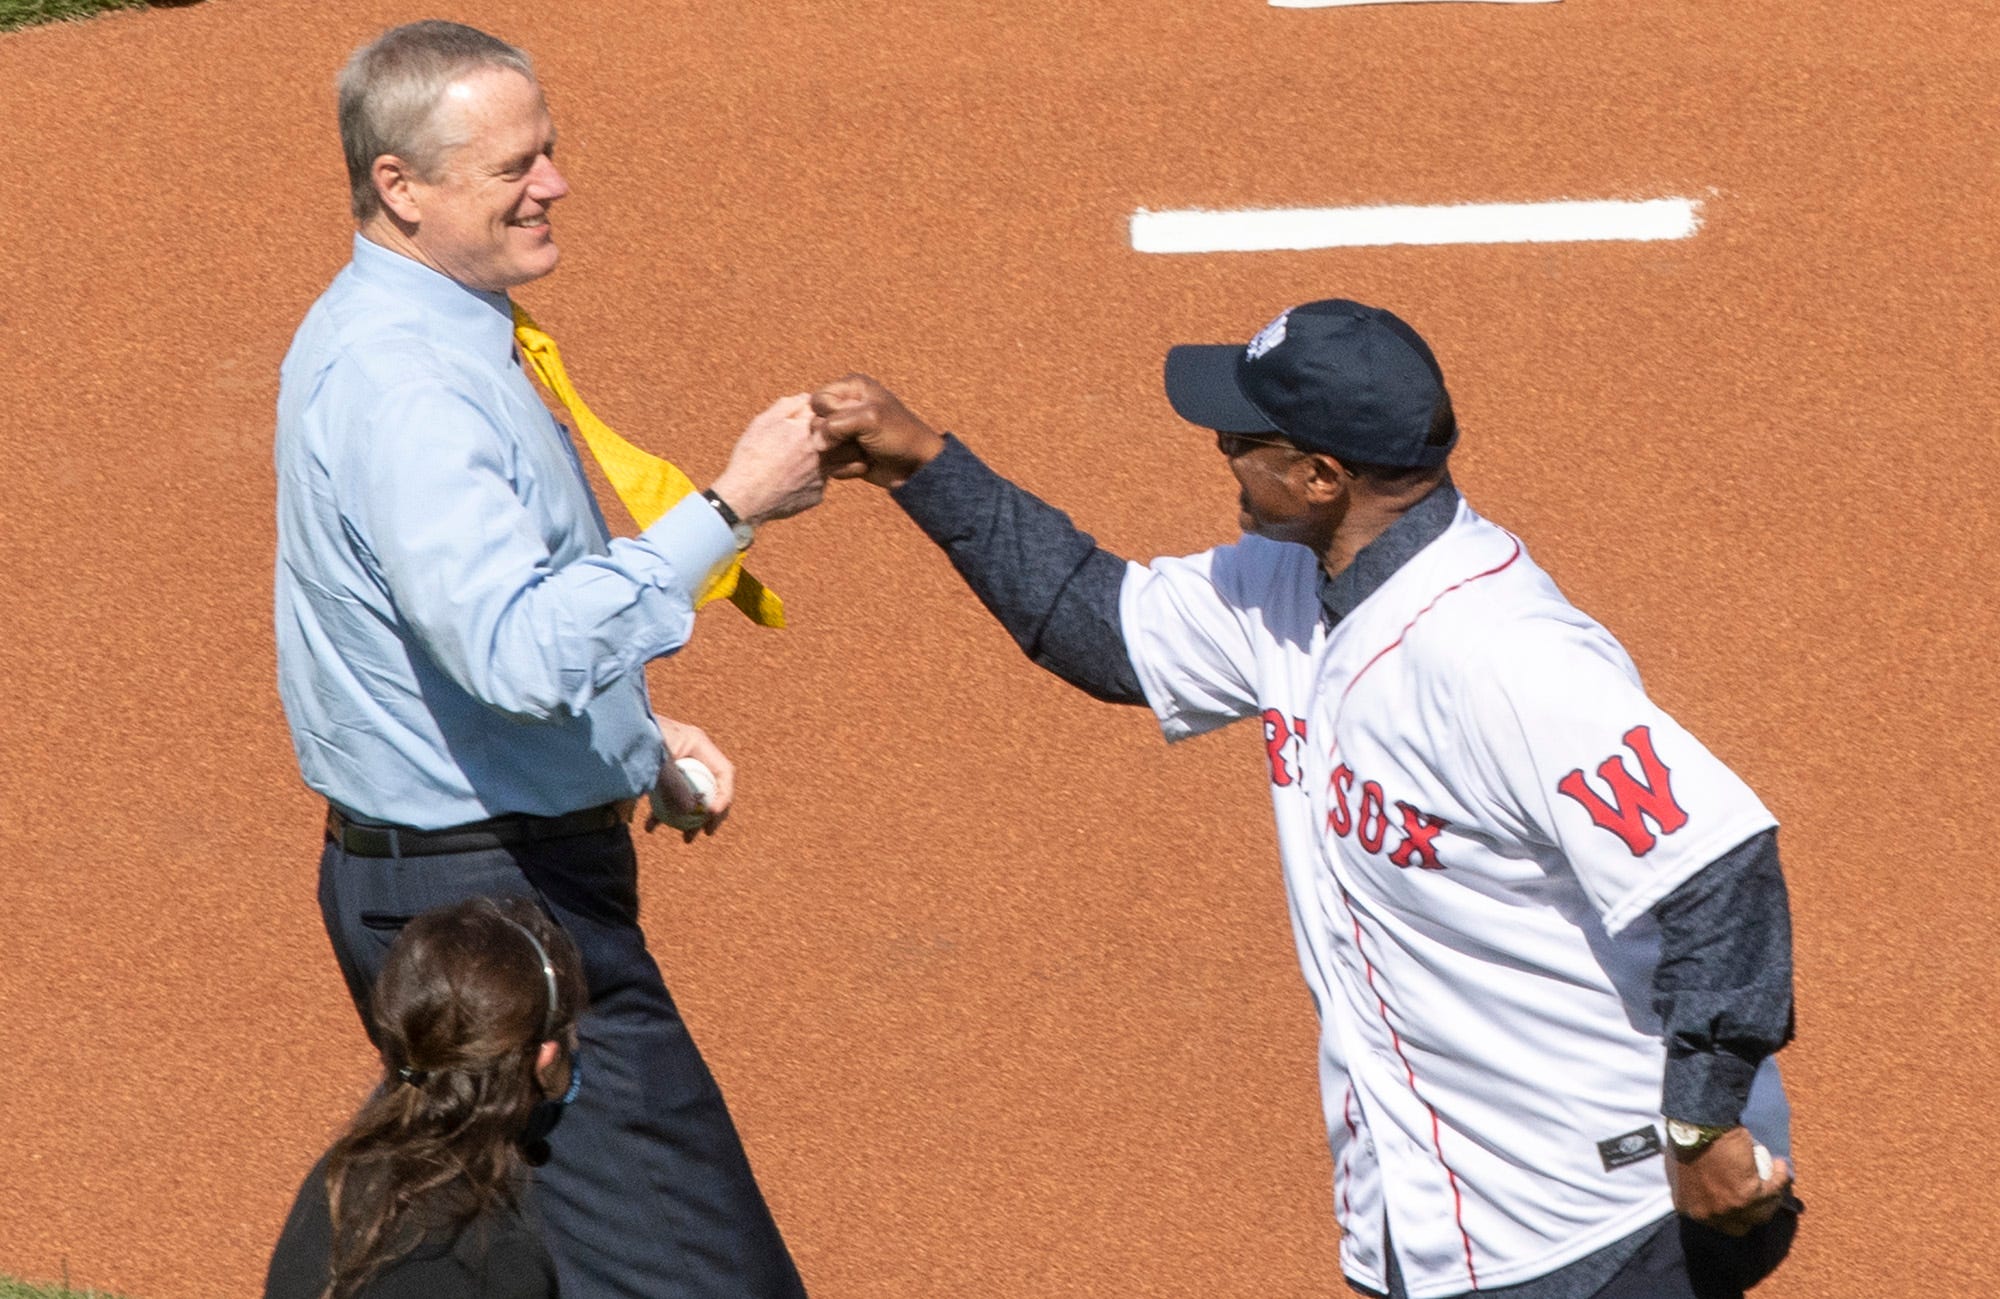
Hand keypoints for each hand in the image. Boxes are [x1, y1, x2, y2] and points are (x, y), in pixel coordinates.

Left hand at [645, 715, 735, 841]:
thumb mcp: (657, 762)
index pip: (724, 772)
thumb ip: (674, 785)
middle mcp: (691, 753)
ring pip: (692, 795)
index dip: (725, 795)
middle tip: (707, 832)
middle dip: (712, 813)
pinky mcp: (658, 772)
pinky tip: (649, 828)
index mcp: (697, 744)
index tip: (712, 815)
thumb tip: (690, 812)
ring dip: (690, 819)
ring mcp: (675, 763)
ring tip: (686, 839)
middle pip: (712, 786)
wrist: (606, 726)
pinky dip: (662, 812)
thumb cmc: (634, 738)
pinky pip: (668, 795)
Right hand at [708, 394, 826, 527]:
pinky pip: (821, 482)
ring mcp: (822, 476)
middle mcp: (822, 452)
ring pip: (835, 461)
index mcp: (809, 431)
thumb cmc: (751, 457)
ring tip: (798, 460)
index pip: (829, 414)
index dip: (819, 416)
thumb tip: (806, 397)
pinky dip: (811, 478)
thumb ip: (787, 406)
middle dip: (830, 437)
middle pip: (839, 439)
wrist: (744, 497)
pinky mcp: (818, 495)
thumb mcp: (763, 422)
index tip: (809, 420)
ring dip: (824, 457)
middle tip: (806, 441)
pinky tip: (792, 479)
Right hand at [809, 374, 945, 488]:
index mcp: (851, 387)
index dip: (828, 415)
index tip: (850, 422)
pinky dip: (845, 468)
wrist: (917, 467)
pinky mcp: (844, 454)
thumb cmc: (899, 435)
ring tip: (864, 452)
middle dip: (836, 438)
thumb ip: (836, 424)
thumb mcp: (870, 419)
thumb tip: (814, 443)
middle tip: (861, 440)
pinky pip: (829, 463)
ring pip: (820, 446)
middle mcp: (845, 407)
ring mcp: (844, 432)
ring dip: (842, 454)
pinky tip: (864, 464)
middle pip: (815, 424)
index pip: (817, 400)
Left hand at [1665, 1127, 1792, 1236]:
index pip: (1717, 1221)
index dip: (1734, 1211)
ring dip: (1772, 1196)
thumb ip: (1695, 1185)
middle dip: (1754, 1211)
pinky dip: (1780, 1177)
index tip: (1742, 1198)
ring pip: (1762, 1213)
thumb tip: (1709, 1187)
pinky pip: (1772, 1190)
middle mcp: (1707, 1215)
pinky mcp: (1748, 1197)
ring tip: (1774, 1177)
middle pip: (1740, 1225)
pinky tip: (1780, 1165)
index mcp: (1688, 1208)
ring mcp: (1727, 1209)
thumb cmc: (1688, 1137)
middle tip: (1761, 1193)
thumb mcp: (1682, 1169)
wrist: (1697, 1123)